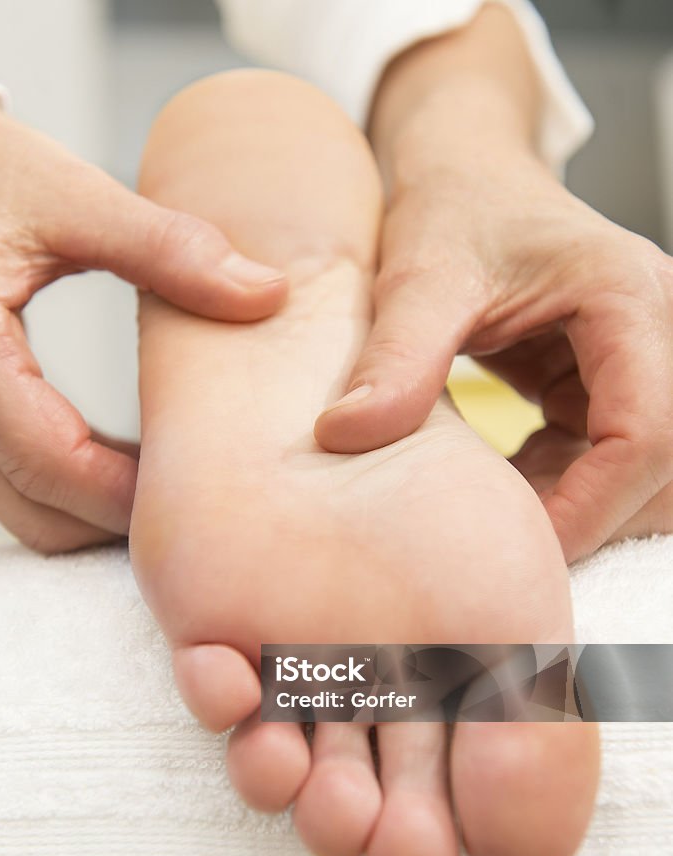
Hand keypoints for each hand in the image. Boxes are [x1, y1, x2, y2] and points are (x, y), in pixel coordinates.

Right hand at [0, 108, 286, 552]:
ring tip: (167, 472)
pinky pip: (9, 480)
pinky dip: (65, 482)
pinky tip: (119, 453)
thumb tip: (267, 294)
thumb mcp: (65, 193)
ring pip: (19, 507)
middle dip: (114, 517)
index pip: (48, 462)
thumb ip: (164, 246)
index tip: (204, 487)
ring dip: (89, 508)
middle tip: (197, 490)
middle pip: (33, 511)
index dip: (128, 493)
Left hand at [314, 119, 672, 564]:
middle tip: (508, 539)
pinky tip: (505, 481)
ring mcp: (638, 361)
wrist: (467, 179)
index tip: (520, 545)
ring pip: (647, 474)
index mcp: (625, 298)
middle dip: (596, 515)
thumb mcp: (419, 277)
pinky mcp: (608, 386)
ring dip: (581, 508)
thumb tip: (346, 435)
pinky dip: (564, 491)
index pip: (648, 431)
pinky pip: (609, 464)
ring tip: (499, 506)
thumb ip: (396, 357)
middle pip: (666, 466)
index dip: (592, 505)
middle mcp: (654, 329)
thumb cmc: (453, 210)